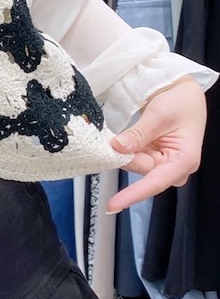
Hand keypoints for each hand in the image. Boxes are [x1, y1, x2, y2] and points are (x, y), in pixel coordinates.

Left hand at [106, 76, 206, 213]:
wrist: (184, 92)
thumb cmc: (180, 102)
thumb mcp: (158, 115)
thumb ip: (138, 135)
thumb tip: (116, 148)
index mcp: (184, 160)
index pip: (155, 183)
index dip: (132, 194)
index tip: (112, 205)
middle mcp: (175, 167)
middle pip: (141, 171)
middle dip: (126, 156)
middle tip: (116, 137)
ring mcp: (164, 163)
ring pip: (135, 164)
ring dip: (126, 151)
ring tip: (132, 130)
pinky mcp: (154, 158)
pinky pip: (134, 158)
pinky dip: (126, 149)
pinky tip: (127, 138)